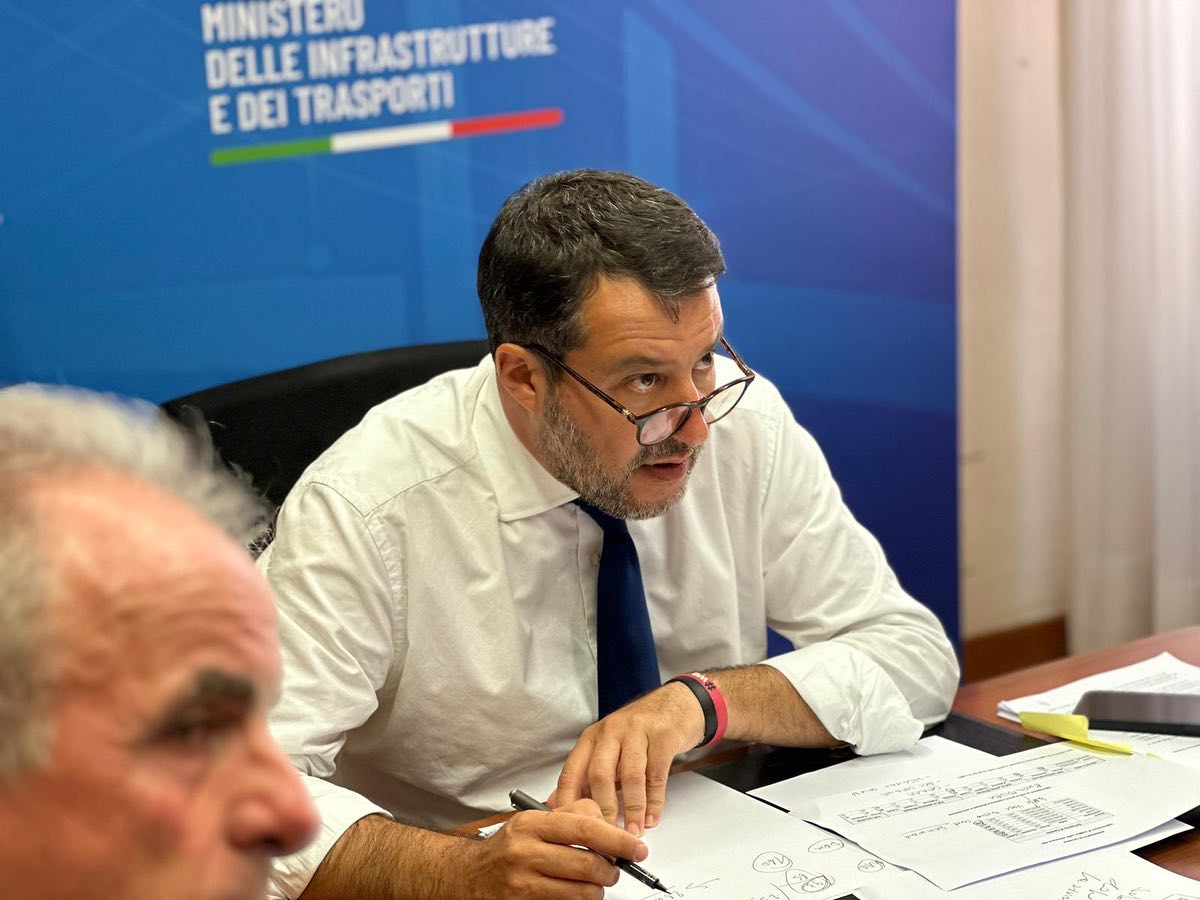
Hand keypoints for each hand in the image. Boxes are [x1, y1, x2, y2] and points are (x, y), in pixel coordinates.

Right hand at [463, 798, 647, 897]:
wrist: (471, 875)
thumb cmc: (509, 847)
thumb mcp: (534, 821)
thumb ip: (572, 815)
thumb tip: (608, 823)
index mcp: (532, 824)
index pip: (584, 828)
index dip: (617, 839)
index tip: (637, 848)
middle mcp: (525, 851)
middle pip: (587, 864)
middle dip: (610, 870)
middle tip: (614, 869)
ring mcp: (523, 882)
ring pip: (582, 892)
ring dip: (597, 890)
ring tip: (593, 883)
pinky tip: (575, 893)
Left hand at [554, 683, 704, 835]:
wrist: (675, 704)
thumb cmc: (639, 730)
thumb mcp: (608, 747)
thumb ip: (586, 774)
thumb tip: (557, 804)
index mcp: (592, 737)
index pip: (572, 771)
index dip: (569, 802)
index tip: (572, 828)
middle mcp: (611, 731)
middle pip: (599, 774)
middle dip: (603, 810)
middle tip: (606, 835)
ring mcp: (637, 732)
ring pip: (630, 776)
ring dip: (631, 809)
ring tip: (632, 832)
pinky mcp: (662, 737)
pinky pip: (656, 775)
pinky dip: (654, 802)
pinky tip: (652, 817)